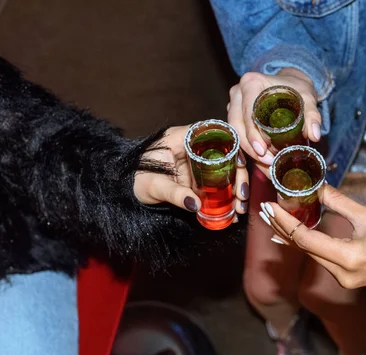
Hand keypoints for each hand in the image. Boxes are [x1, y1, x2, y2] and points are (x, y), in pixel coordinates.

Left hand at [133, 125, 249, 220]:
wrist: (123, 189)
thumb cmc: (133, 181)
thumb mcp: (153, 187)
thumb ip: (174, 195)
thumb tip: (197, 205)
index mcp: (180, 138)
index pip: (213, 133)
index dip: (232, 145)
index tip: (242, 165)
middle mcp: (192, 147)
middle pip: (225, 153)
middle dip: (239, 175)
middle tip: (242, 196)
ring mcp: (196, 162)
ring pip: (225, 170)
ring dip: (236, 188)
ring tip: (240, 208)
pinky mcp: (197, 177)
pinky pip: (218, 183)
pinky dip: (227, 196)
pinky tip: (233, 211)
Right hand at [227, 68, 321, 175]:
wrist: (290, 84)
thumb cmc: (296, 88)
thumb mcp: (307, 98)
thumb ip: (312, 115)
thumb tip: (314, 135)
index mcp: (251, 83)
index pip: (247, 111)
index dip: (252, 133)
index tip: (263, 150)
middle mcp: (238, 93)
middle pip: (237, 125)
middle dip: (250, 148)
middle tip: (268, 162)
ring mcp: (234, 105)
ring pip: (235, 132)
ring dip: (249, 151)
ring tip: (267, 164)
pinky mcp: (235, 116)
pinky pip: (238, 135)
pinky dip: (248, 151)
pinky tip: (260, 163)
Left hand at [258, 185, 365, 288]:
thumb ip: (339, 202)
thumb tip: (316, 185)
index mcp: (348, 258)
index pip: (306, 239)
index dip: (285, 221)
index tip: (270, 206)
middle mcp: (342, 274)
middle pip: (304, 249)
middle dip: (283, 228)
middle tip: (265, 208)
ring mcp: (344, 280)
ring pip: (310, 255)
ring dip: (293, 235)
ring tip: (274, 217)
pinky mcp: (347, 279)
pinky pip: (320, 259)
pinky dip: (307, 243)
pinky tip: (295, 232)